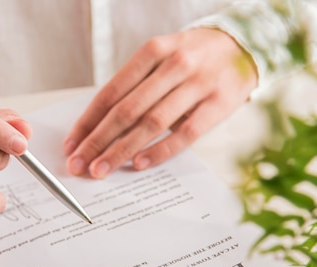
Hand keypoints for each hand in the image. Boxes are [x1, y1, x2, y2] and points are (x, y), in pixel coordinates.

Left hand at [63, 27, 257, 178]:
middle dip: (98, 141)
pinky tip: (139, 164)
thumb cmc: (194, 57)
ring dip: (122, 150)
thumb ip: (136, 87)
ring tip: (102, 169)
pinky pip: (184, 134)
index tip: (72, 144)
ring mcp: (198, 84)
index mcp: (153, 51)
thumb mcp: (162, 58)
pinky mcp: (218, 104)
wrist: (245, 46)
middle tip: (80, 164)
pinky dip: (160, 151)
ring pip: (152, 123)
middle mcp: (174, 65)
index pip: (111, 92)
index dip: (88, 121)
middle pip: (127, 110)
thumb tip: (100, 128)